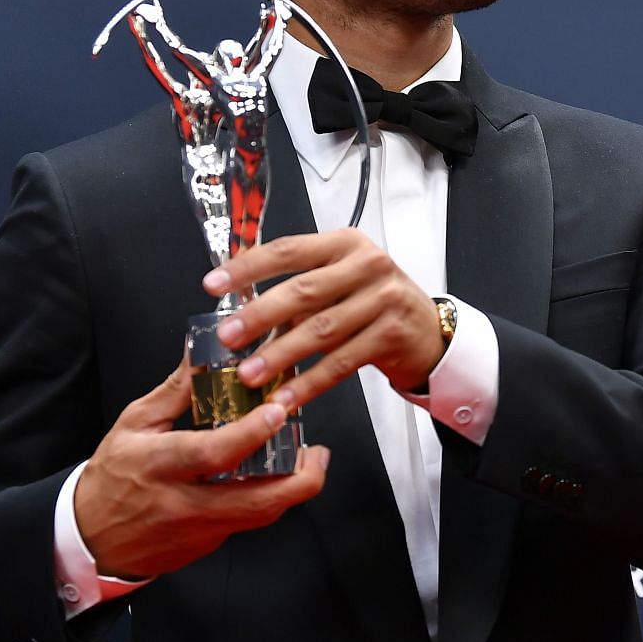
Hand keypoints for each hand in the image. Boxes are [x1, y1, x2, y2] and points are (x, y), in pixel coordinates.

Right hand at [75, 354, 328, 579]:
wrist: (94, 539)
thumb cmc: (112, 477)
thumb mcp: (134, 424)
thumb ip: (176, 390)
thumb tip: (201, 353)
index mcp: (160, 466)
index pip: (213, 453)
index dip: (251, 433)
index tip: (278, 410)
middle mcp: (184, 502)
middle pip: (256, 501)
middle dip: (300, 479)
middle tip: (318, 451)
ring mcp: (200, 529)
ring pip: (260, 516)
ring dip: (293, 489)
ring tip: (308, 461)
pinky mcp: (208, 544)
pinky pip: (247, 521)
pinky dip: (267, 498)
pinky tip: (276, 477)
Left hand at [203, 229, 445, 410]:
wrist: (429, 331)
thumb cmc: (373, 303)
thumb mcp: (341, 280)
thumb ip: (298, 287)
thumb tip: (239, 307)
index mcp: (344, 244)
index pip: (289, 250)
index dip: (248, 268)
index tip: (213, 285)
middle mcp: (367, 266)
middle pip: (303, 291)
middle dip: (259, 316)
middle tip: (227, 337)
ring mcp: (383, 300)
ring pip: (320, 331)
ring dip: (280, 355)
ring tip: (249, 374)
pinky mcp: (390, 336)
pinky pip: (340, 364)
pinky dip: (309, 383)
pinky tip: (285, 397)